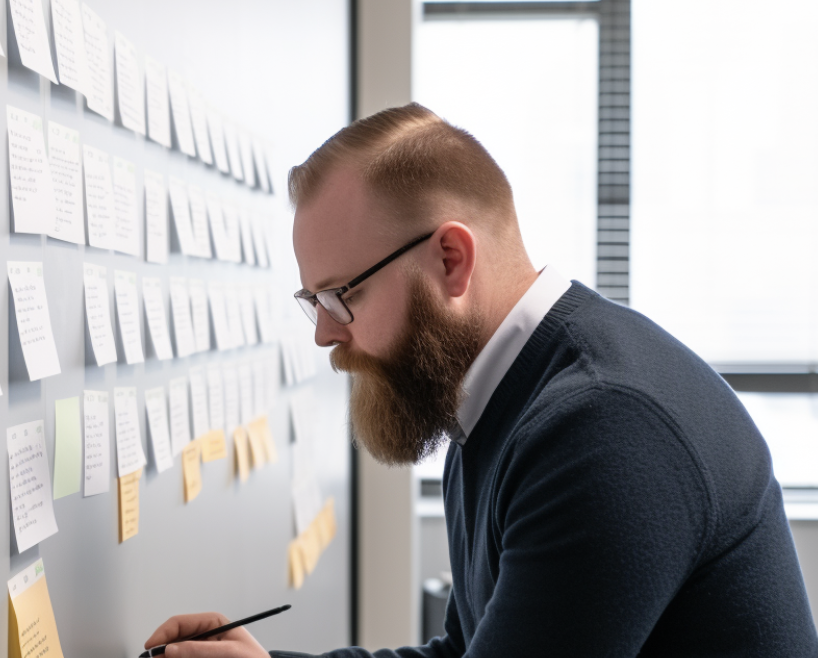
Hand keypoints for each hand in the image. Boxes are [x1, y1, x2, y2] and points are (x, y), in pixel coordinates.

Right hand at [145, 612, 270, 657]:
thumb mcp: (228, 652)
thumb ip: (200, 650)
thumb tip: (170, 649)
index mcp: (211, 622)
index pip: (178, 623)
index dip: (161, 635)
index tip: (150, 649)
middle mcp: (203, 634)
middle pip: (172, 639)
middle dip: (161, 651)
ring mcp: (199, 648)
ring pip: (174, 653)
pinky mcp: (198, 657)